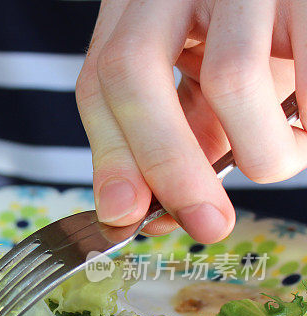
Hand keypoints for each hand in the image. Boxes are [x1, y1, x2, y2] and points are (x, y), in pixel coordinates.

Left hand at [78, 0, 306, 242]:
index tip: (122, 215)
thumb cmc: (260, 36)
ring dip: (262, 147)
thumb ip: (177, 134)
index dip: (110, 154)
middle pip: (133, 71)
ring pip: (229, 79)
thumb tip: (160, 215)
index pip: (98, 80)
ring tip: (289, 146)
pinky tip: (306, 121)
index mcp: (141, 8)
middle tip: (207, 224)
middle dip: (165, 164)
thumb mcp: (205, 75)